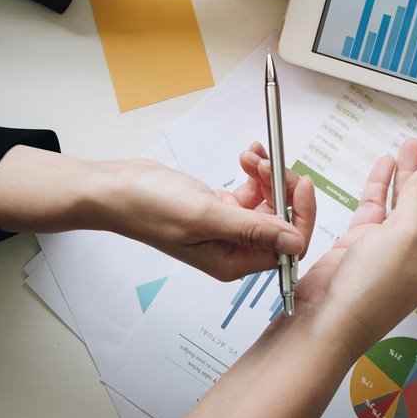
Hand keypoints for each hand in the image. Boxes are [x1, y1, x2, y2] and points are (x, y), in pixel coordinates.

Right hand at [0, 143, 315, 281]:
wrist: (116, 188)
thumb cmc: (148, 207)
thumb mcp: (206, 216)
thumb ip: (253, 229)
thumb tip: (294, 243)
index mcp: (234, 262)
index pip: (288, 247)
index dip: (301, 216)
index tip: (300, 184)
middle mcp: (235, 248)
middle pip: (283, 222)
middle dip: (283, 189)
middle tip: (272, 162)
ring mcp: (229, 227)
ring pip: (271, 201)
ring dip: (268, 174)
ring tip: (251, 156)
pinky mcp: (221, 207)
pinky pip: (254, 189)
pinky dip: (256, 170)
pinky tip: (246, 155)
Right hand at [295, 139, 416, 359]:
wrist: (328, 318)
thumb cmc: (372, 295)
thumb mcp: (406, 236)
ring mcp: (389, 246)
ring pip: (406, 200)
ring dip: (410, 173)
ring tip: (412, 147)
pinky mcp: (363, 243)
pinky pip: (377, 206)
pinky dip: (382, 184)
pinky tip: (385, 166)